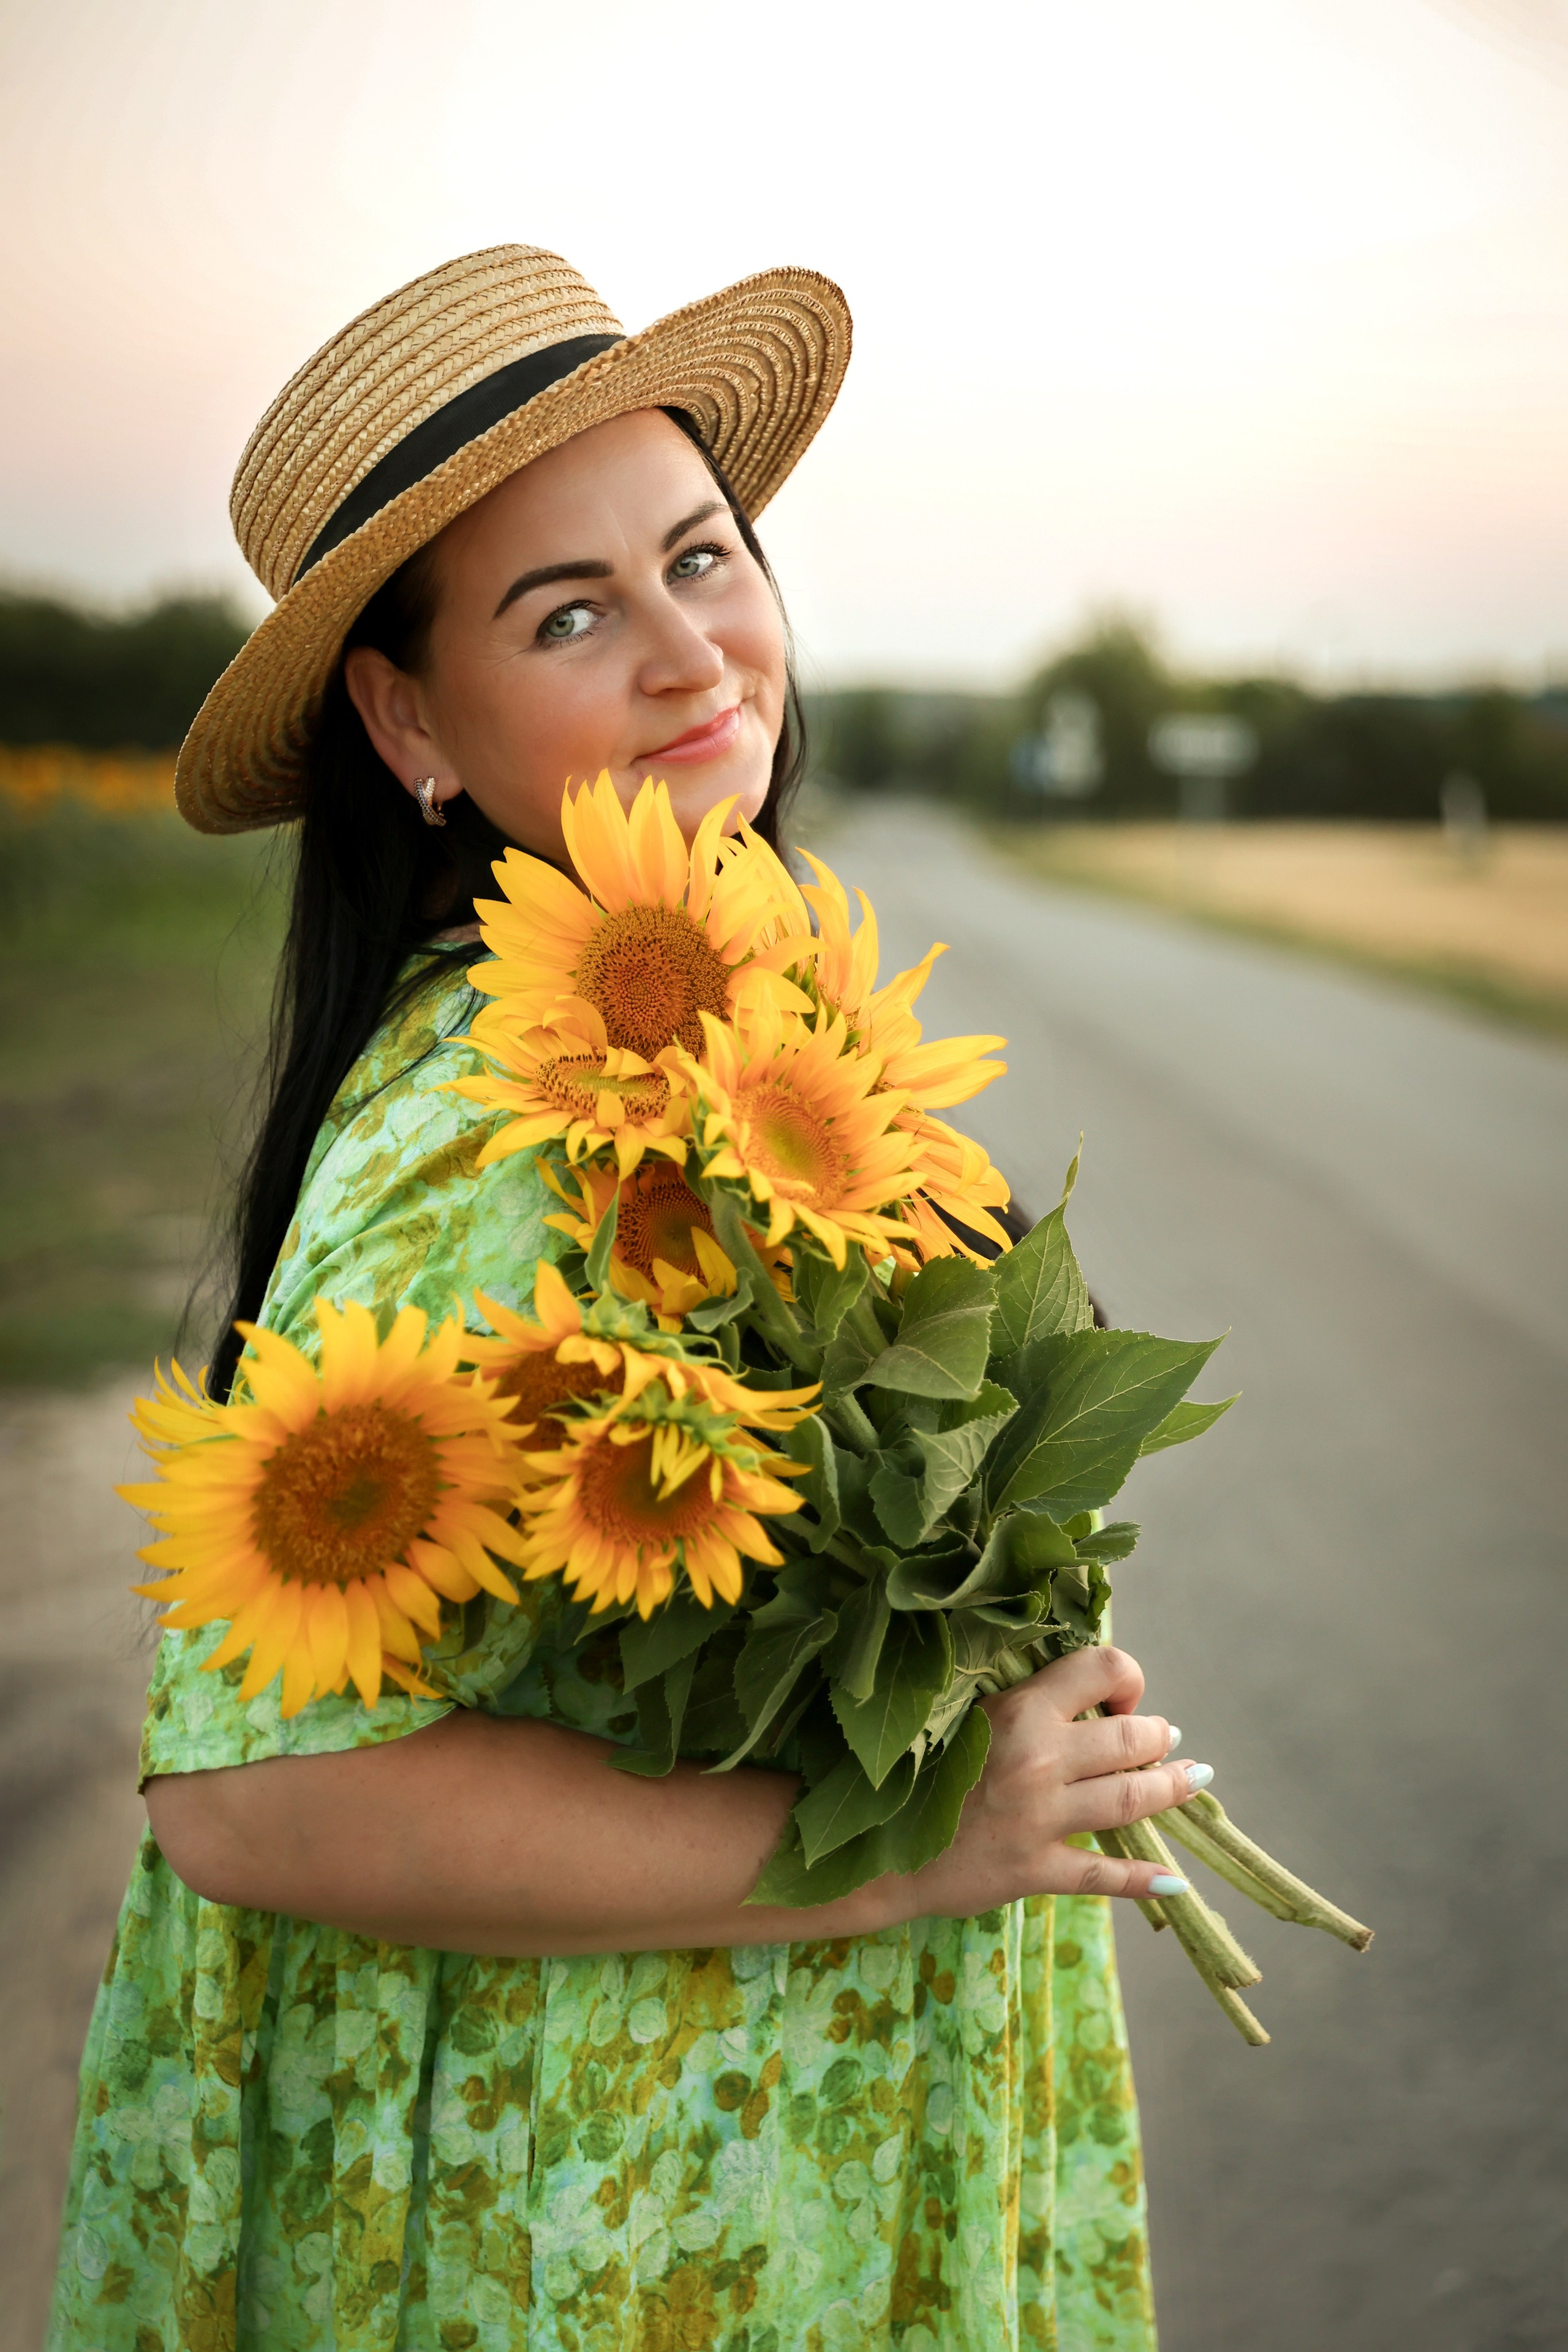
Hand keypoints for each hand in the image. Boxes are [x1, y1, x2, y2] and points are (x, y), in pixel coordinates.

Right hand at [894, 1646, 1202, 1919]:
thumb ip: (1016, 1702)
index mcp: (1019, 1710)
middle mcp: (1038, 1760)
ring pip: (1129, 1800)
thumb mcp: (962, 1713)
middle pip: (1131, 1739)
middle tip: (1168, 1741)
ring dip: (1171, 1790)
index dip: (1127, 1678)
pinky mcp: (1033, 1868)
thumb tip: (1076, 1688)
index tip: (1123, 1696)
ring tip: (1191, 1781)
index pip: (1101, 1669)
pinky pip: (1102, 1875)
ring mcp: (1039, 1818)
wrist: (868, 1843)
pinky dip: (1143, 1880)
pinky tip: (1174, 1883)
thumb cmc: (913, 1766)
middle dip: (1159, 1738)